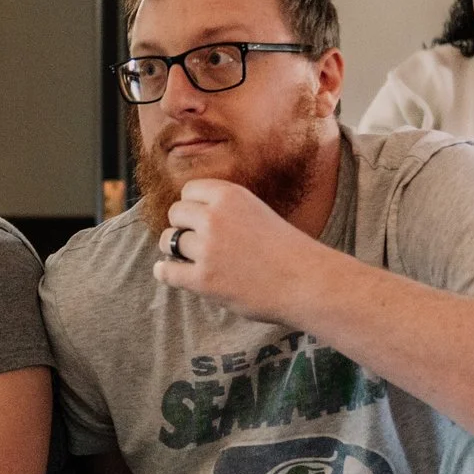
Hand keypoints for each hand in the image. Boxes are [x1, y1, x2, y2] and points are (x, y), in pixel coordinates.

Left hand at [154, 179, 320, 322]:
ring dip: (176, 250)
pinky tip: (173, 273)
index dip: (193, 207)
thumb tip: (189, 217)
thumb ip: (226, 210)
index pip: (188, 191)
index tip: (201, 221)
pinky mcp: (203, 279)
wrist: (307, 282)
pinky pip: (166, 270)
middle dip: (183, 227)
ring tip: (193, 260)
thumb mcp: (256, 212)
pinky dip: (166, 272)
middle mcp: (214, 217)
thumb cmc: (287, 251)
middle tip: (198, 242)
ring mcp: (206, 248)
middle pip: (175, 213)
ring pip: (169, 241)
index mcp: (229, 195)